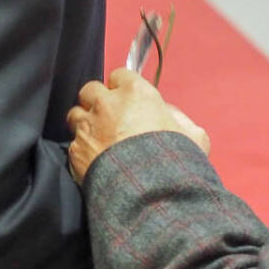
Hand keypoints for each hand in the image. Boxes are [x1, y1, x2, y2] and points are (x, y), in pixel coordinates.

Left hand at [67, 69, 209, 183]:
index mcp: (136, 93)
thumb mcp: (195, 137)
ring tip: (98, 137)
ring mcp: (88, 127)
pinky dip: (82, 149)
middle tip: (110, 117)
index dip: (123, 87)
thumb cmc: (174, 162)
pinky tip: (95, 160)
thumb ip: (180, 119)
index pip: (119, 74)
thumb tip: (168, 114)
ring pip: (76, 114)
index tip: (129, 100)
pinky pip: (73, 143)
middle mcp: (107, 104)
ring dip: (85, 122)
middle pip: (90, 89)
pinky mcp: (75, 151)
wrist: (148, 194)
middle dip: (98, 100)